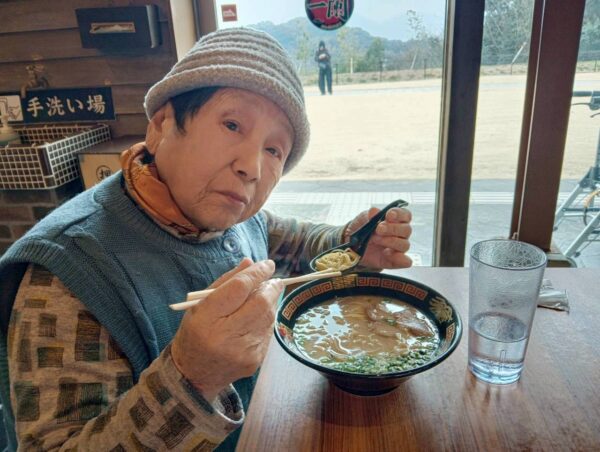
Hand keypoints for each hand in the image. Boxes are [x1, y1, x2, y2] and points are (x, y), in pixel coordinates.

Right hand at [171, 258, 282, 400]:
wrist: (193, 374)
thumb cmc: (196, 333)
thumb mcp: (200, 305)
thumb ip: (226, 281)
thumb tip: (250, 262)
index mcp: (207, 318)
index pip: (239, 288)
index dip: (256, 273)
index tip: (267, 264)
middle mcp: (226, 335)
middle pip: (260, 302)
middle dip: (271, 287)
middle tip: (273, 279)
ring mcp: (243, 350)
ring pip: (268, 316)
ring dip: (271, 302)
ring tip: (266, 295)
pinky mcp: (255, 360)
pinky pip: (268, 331)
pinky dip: (267, 319)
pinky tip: (258, 318)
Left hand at [345, 207, 412, 268]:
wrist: (352, 245)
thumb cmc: (362, 229)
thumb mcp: (362, 219)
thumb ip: (369, 215)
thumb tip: (374, 211)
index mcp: (396, 220)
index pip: (405, 215)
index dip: (399, 214)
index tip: (389, 215)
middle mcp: (400, 234)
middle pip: (407, 230)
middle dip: (393, 228)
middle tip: (379, 229)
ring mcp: (397, 248)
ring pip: (405, 244)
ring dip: (391, 241)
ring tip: (375, 240)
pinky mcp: (393, 260)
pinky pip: (404, 261)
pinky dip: (399, 259)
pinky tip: (387, 254)